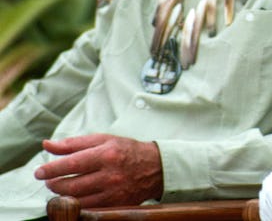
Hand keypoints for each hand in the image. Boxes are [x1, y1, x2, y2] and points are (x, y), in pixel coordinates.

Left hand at [34, 134, 162, 206]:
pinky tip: (74, 196)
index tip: (38, 171)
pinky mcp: (114, 205)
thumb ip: (74, 143)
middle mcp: (110, 175)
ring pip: (76, 200)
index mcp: (107, 154)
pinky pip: (87, 209)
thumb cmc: (126, 150)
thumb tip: (47, 145)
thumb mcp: (103, 140)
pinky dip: (76, 204)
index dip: (52, 169)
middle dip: (54, 183)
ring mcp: (113, 192)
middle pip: (71, 185)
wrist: (155, 168)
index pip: (72, 163)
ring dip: (62, 195)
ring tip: (60, 187)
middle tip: (49, 179)